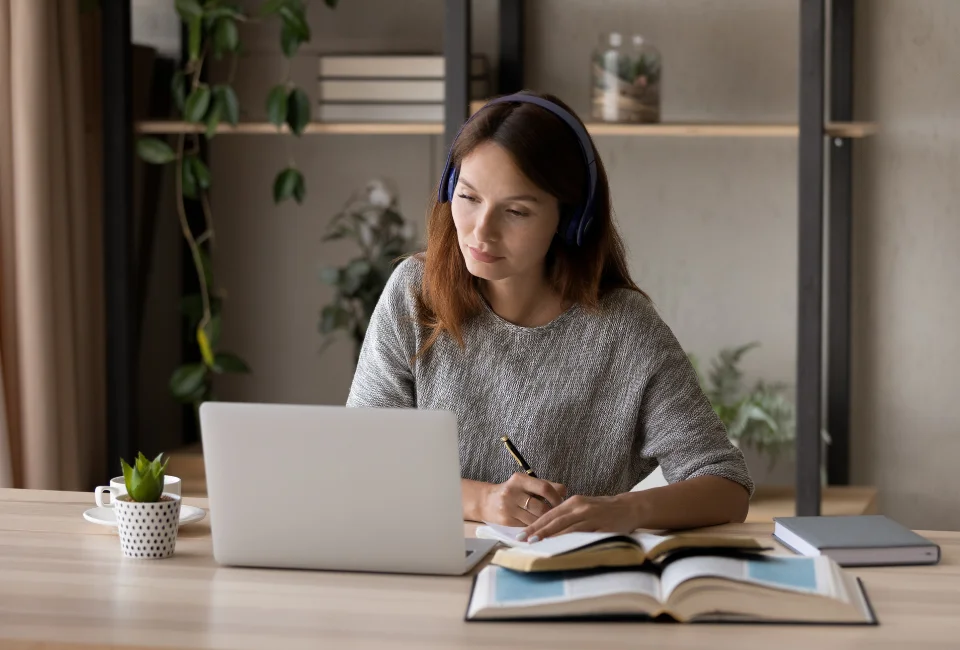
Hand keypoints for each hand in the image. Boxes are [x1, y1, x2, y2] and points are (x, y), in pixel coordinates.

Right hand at [479, 473, 566, 526]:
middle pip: (541, 507)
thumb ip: (545, 485)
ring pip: (535, 519)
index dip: (556, 497)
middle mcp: (512, 492)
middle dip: (552, 513)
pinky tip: (540, 528)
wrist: (486, 501)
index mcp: (519, 479)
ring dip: (545, 522)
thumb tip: (565, 492)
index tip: (561, 503)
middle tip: (557, 516)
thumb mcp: (526, 484)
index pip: (544, 488)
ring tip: (549, 522)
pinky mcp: (506, 521)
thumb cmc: (513, 492)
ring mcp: (508, 507)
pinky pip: (527, 527)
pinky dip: (536, 528)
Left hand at [518, 493, 639, 541]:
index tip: (520, 535)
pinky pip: (584, 535)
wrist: (629, 507)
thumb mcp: (583, 507)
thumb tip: (546, 530)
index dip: (534, 525)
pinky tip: (562, 548)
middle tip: (522, 541)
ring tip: (536, 545)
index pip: (549, 515)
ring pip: (567, 528)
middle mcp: (580, 507)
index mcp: (573, 502)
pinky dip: (571, 541)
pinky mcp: (602, 526)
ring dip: (551, 537)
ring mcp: (591, 516)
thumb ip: (567, 516)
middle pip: (555, 521)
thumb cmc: (603, 509)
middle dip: (537, 532)